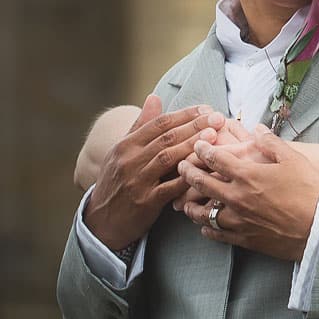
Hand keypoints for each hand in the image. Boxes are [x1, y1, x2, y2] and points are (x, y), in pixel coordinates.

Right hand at [83, 94, 225, 254]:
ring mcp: (136, 181)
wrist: (101, 221)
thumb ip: (140, 125)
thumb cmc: (117, 182)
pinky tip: (206, 170)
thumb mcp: (122, 152)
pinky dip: (188, 177)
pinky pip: (170, 187)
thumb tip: (154, 97)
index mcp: (126, 145)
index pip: (159, 123)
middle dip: (194, 126)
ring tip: (214, 136)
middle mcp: (129, 160)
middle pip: (166, 138)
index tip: (206, 108)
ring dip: (193, 145)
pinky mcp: (145, 202)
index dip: (184, 114)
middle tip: (217, 117)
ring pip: (168, 158)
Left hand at [177, 126, 318, 261]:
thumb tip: (257, 128)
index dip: (203, 149)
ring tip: (185, 202)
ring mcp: (238, 220)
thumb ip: (271, 142)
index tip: (197, 145)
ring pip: (204, 214)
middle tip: (181, 166)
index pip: (216, 159)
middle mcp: (237, 197)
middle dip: (188, 173)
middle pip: (202, 184)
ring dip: (192, 206)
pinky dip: (207, 230)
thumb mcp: (292, 159)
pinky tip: (204, 227)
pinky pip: (217, 235)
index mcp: (247, 175)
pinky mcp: (244, 239)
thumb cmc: (308, 191)